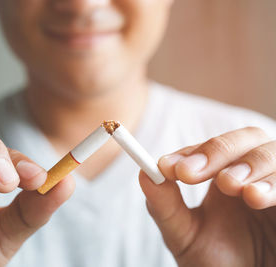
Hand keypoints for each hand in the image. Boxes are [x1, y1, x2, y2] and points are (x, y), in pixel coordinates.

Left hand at [139, 127, 275, 266]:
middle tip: (191, 173)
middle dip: (217, 150)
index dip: (190, 152)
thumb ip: (166, 207)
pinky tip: (256, 197)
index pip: (211, 149)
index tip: (167, 167)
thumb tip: (144, 174)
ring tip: (230, 186)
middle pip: (246, 138)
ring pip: (272, 152)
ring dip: (249, 163)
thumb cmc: (218, 264)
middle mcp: (255, 175)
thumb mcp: (186, 236)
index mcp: (226, 178)